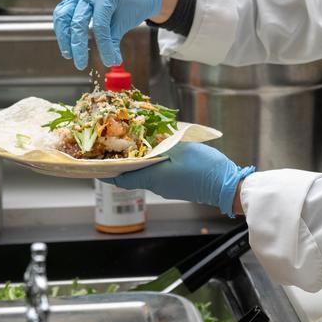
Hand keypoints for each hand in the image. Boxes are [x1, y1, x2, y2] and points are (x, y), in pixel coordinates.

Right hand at [53, 0, 161, 69]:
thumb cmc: (132, 4)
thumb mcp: (125, 22)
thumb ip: (113, 40)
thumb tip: (110, 63)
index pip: (100, 25)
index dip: (104, 46)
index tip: (109, 62)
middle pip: (77, 21)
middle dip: (77, 45)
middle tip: (81, 65)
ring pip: (62, 16)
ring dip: (64, 38)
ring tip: (69, 55)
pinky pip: (62, 14)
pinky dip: (62, 29)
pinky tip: (68, 43)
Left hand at [103, 142, 254, 216]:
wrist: (227, 186)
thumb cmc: (204, 168)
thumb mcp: (181, 147)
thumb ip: (162, 140)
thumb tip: (149, 134)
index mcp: (151, 177)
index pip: (120, 178)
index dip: (105, 171)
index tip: (95, 162)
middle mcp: (156, 185)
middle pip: (131, 174)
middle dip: (122, 159)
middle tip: (116, 143)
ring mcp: (167, 187)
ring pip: (145, 172)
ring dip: (139, 159)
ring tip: (137, 141)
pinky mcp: (177, 185)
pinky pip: (159, 173)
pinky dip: (153, 162)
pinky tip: (158, 149)